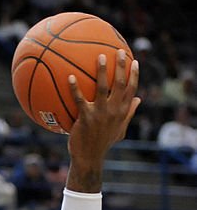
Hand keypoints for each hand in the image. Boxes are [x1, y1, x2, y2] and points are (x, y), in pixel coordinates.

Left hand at [67, 50, 139, 178]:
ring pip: (103, 88)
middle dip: (121, 66)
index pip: (132, 90)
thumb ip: (129, 113)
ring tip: (100, 56)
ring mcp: (100, 114)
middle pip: (120, 84)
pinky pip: (79, 99)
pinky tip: (69, 77)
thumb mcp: (119, 130)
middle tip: (119, 51)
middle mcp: (113, 111)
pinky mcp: (86, 118)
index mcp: (122, 112)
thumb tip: (139, 99)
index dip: (134, 75)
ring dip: (102, 71)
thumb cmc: (102, 143)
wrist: (89, 158)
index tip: (134, 61)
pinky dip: (74, 88)